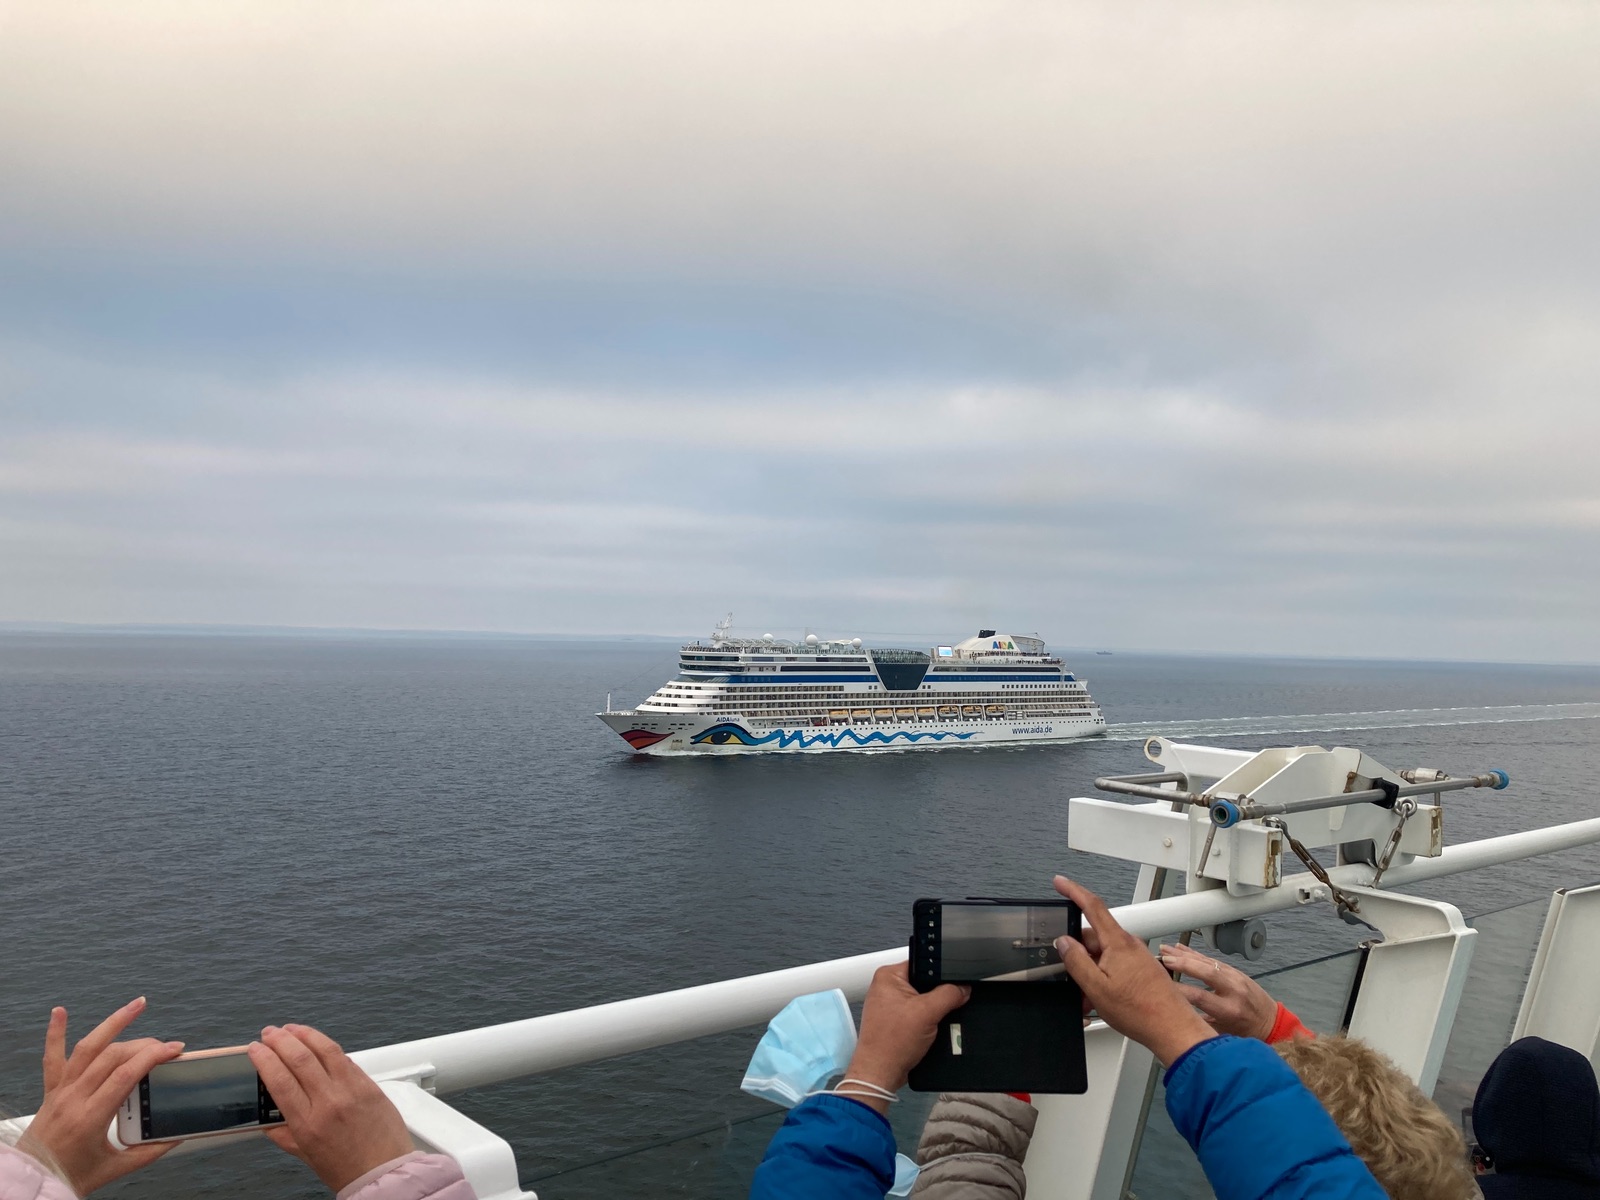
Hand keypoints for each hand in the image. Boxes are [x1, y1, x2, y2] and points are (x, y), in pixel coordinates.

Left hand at [16, 998, 184, 1194]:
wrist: (33, 1180)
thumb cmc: (70, 1176)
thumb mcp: (115, 1168)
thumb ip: (149, 1151)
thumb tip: (178, 1135)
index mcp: (90, 1118)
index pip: (126, 1075)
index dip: (153, 1056)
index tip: (175, 1049)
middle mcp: (73, 1099)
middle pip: (112, 1058)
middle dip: (144, 1045)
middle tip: (166, 1046)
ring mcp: (60, 1091)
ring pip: (87, 1048)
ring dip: (113, 1023)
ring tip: (137, 1005)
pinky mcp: (50, 1091)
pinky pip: (52, 1057)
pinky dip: (55, 1032)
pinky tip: (60, 1012)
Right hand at [249, 1024, 413, 1192]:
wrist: (384, 1171)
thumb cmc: (346, 1168)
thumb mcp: (305, 1154)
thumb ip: (284, 1133)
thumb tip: (267, 1118)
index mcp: (307, 1123)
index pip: (279, 1080)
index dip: (264, 1059)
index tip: (255, 1049)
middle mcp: (329, 1102)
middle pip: (299, 1058)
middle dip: (280, 1040)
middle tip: (270, 1033)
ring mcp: (351, 1089)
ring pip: (325, 1049)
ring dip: (305, 1034)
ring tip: (291, 1029)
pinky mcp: (369, 1083)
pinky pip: (345, 1058)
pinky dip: (328, 1047)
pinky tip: (318, 1043)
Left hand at [841, 964, 969, 1113]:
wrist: (881, 1074)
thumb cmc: (890, 1044)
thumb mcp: (927, 1012)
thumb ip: (949, 994)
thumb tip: (963, 988)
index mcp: (888, 976)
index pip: (923, 964)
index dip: (942, 972)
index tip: (958, 980)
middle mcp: (887, 988)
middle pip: (925, 983)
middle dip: (939, 995)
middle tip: (949, 1005)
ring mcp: (892, 1006)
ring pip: (925, 1001)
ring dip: (935, 1011)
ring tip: (940, 1020)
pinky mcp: (897, 1022)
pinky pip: (920, 1015)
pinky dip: (930, 1022)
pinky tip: (935, 1030)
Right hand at [1051, 876, 1215, 1066]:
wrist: (1172, 1029)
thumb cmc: (1142, 1011)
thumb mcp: (1096, 987)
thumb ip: (1076, 961)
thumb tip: (1063, 942)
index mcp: (1118, 943)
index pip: (1092, 906)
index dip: (1073, 891)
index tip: (1060, 882)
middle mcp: (1129, 945)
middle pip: (1093, 939)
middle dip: (1078, 957)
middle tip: (1071, 980)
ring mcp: (1136, 957)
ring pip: (1103, 957)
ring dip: (1091, 974)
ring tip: (1089, 1000)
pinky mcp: (1141, 970)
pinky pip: (1115, 967)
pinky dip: (1103, 980)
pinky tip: (1101, 1001)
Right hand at [1159, 942, 1277, 1041]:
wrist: (1271, 1023)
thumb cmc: (1245, 1032)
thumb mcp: (1223, 1033)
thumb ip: (1201, 1022)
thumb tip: (1176, 1011)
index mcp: (1229, 1010)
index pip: (1200, 997)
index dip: (1179, 990)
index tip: (1161, 986)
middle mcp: (1234, 991)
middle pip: (1205, 972)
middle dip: (1182, 964)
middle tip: (1162, 959)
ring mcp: (1236, 978)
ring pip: (1209, 962)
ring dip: (1185, 954)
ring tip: (1165, 949)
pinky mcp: (1236, 971)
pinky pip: (1213, 960)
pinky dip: (1196, 954)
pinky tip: (1181, 948)